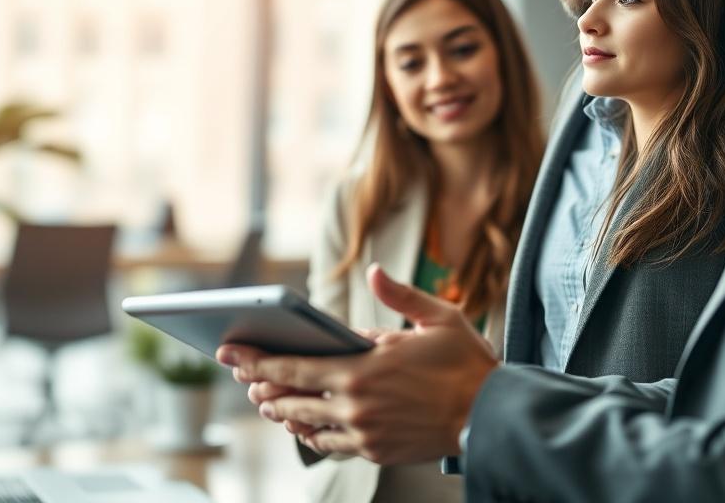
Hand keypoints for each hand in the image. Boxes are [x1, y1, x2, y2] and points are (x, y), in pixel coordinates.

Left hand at [216, 264, 498, 464]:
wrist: (491, 416)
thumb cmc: (466, 364)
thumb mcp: (437, 317)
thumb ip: (399, 294)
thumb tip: (374, 271)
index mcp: (365, 369)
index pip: (296, 367)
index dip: (258, 361)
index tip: (233, 353)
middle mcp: (357, 405)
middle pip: (291, 399)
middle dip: (261, 387)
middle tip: (242, 377)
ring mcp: (364, 432)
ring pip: (306, 425)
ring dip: (282, 412)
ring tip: (267, 402)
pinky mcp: (376, 452)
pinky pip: (330, 445)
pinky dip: (311, 434)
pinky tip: (303, 425)